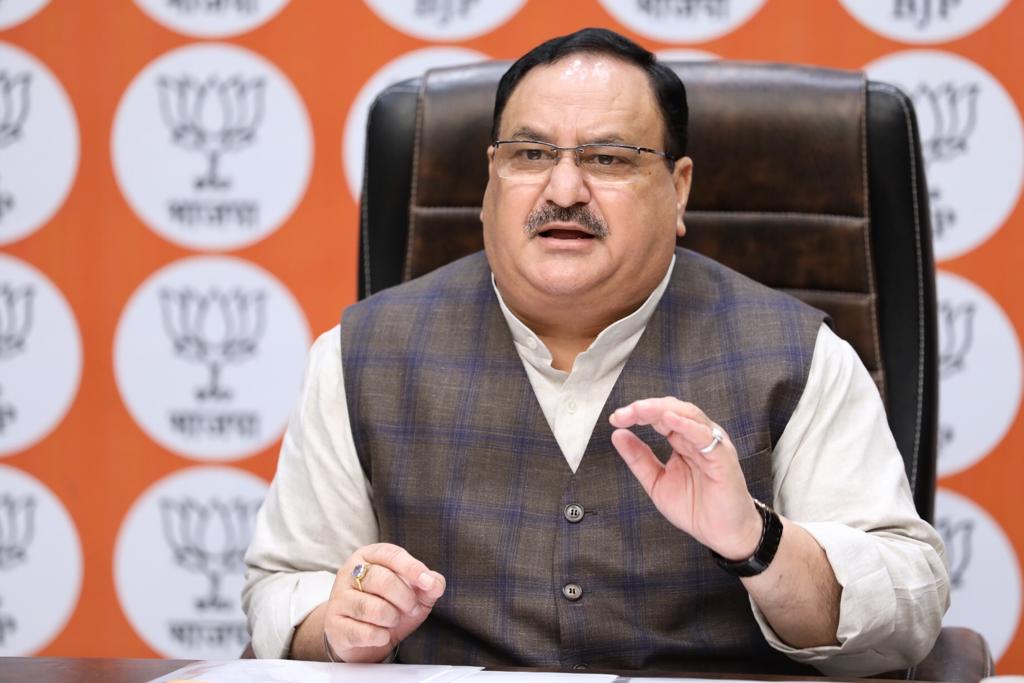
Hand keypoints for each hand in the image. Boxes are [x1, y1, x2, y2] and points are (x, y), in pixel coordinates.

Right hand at [323, 543, 445, 662]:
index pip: (391, 555)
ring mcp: (339, 598)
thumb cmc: (389, 606)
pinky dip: (380, 636)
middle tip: (411, 608)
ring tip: (393, 620)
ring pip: (372, 607)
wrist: (362, 637)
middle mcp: (349, 572)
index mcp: (369, 556)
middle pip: (381, 580)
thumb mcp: (414, 593)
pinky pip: (363, 632)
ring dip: (392, 618)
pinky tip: (381, 634)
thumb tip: (435, 583)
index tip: (427, 583)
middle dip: (405, 598)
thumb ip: (429, 584)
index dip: (412, 568)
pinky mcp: (334, 624)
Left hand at [609, 397, 761, 559]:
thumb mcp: (657, 481)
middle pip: (671, 409)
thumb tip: (617, 434)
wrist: (723, 534)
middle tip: (623, 414)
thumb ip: (638, 458)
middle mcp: (697, 437)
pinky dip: (687, 425)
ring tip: (640, 410)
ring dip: (661, 410)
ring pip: (688, 415)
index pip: (658, 416)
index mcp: (682, 440)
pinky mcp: (723, 456)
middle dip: (645, 408)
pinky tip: (670, 420)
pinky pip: (705, 435)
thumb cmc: (696, 507)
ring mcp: (711, 444)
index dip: (636, 414)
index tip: (615, 419)